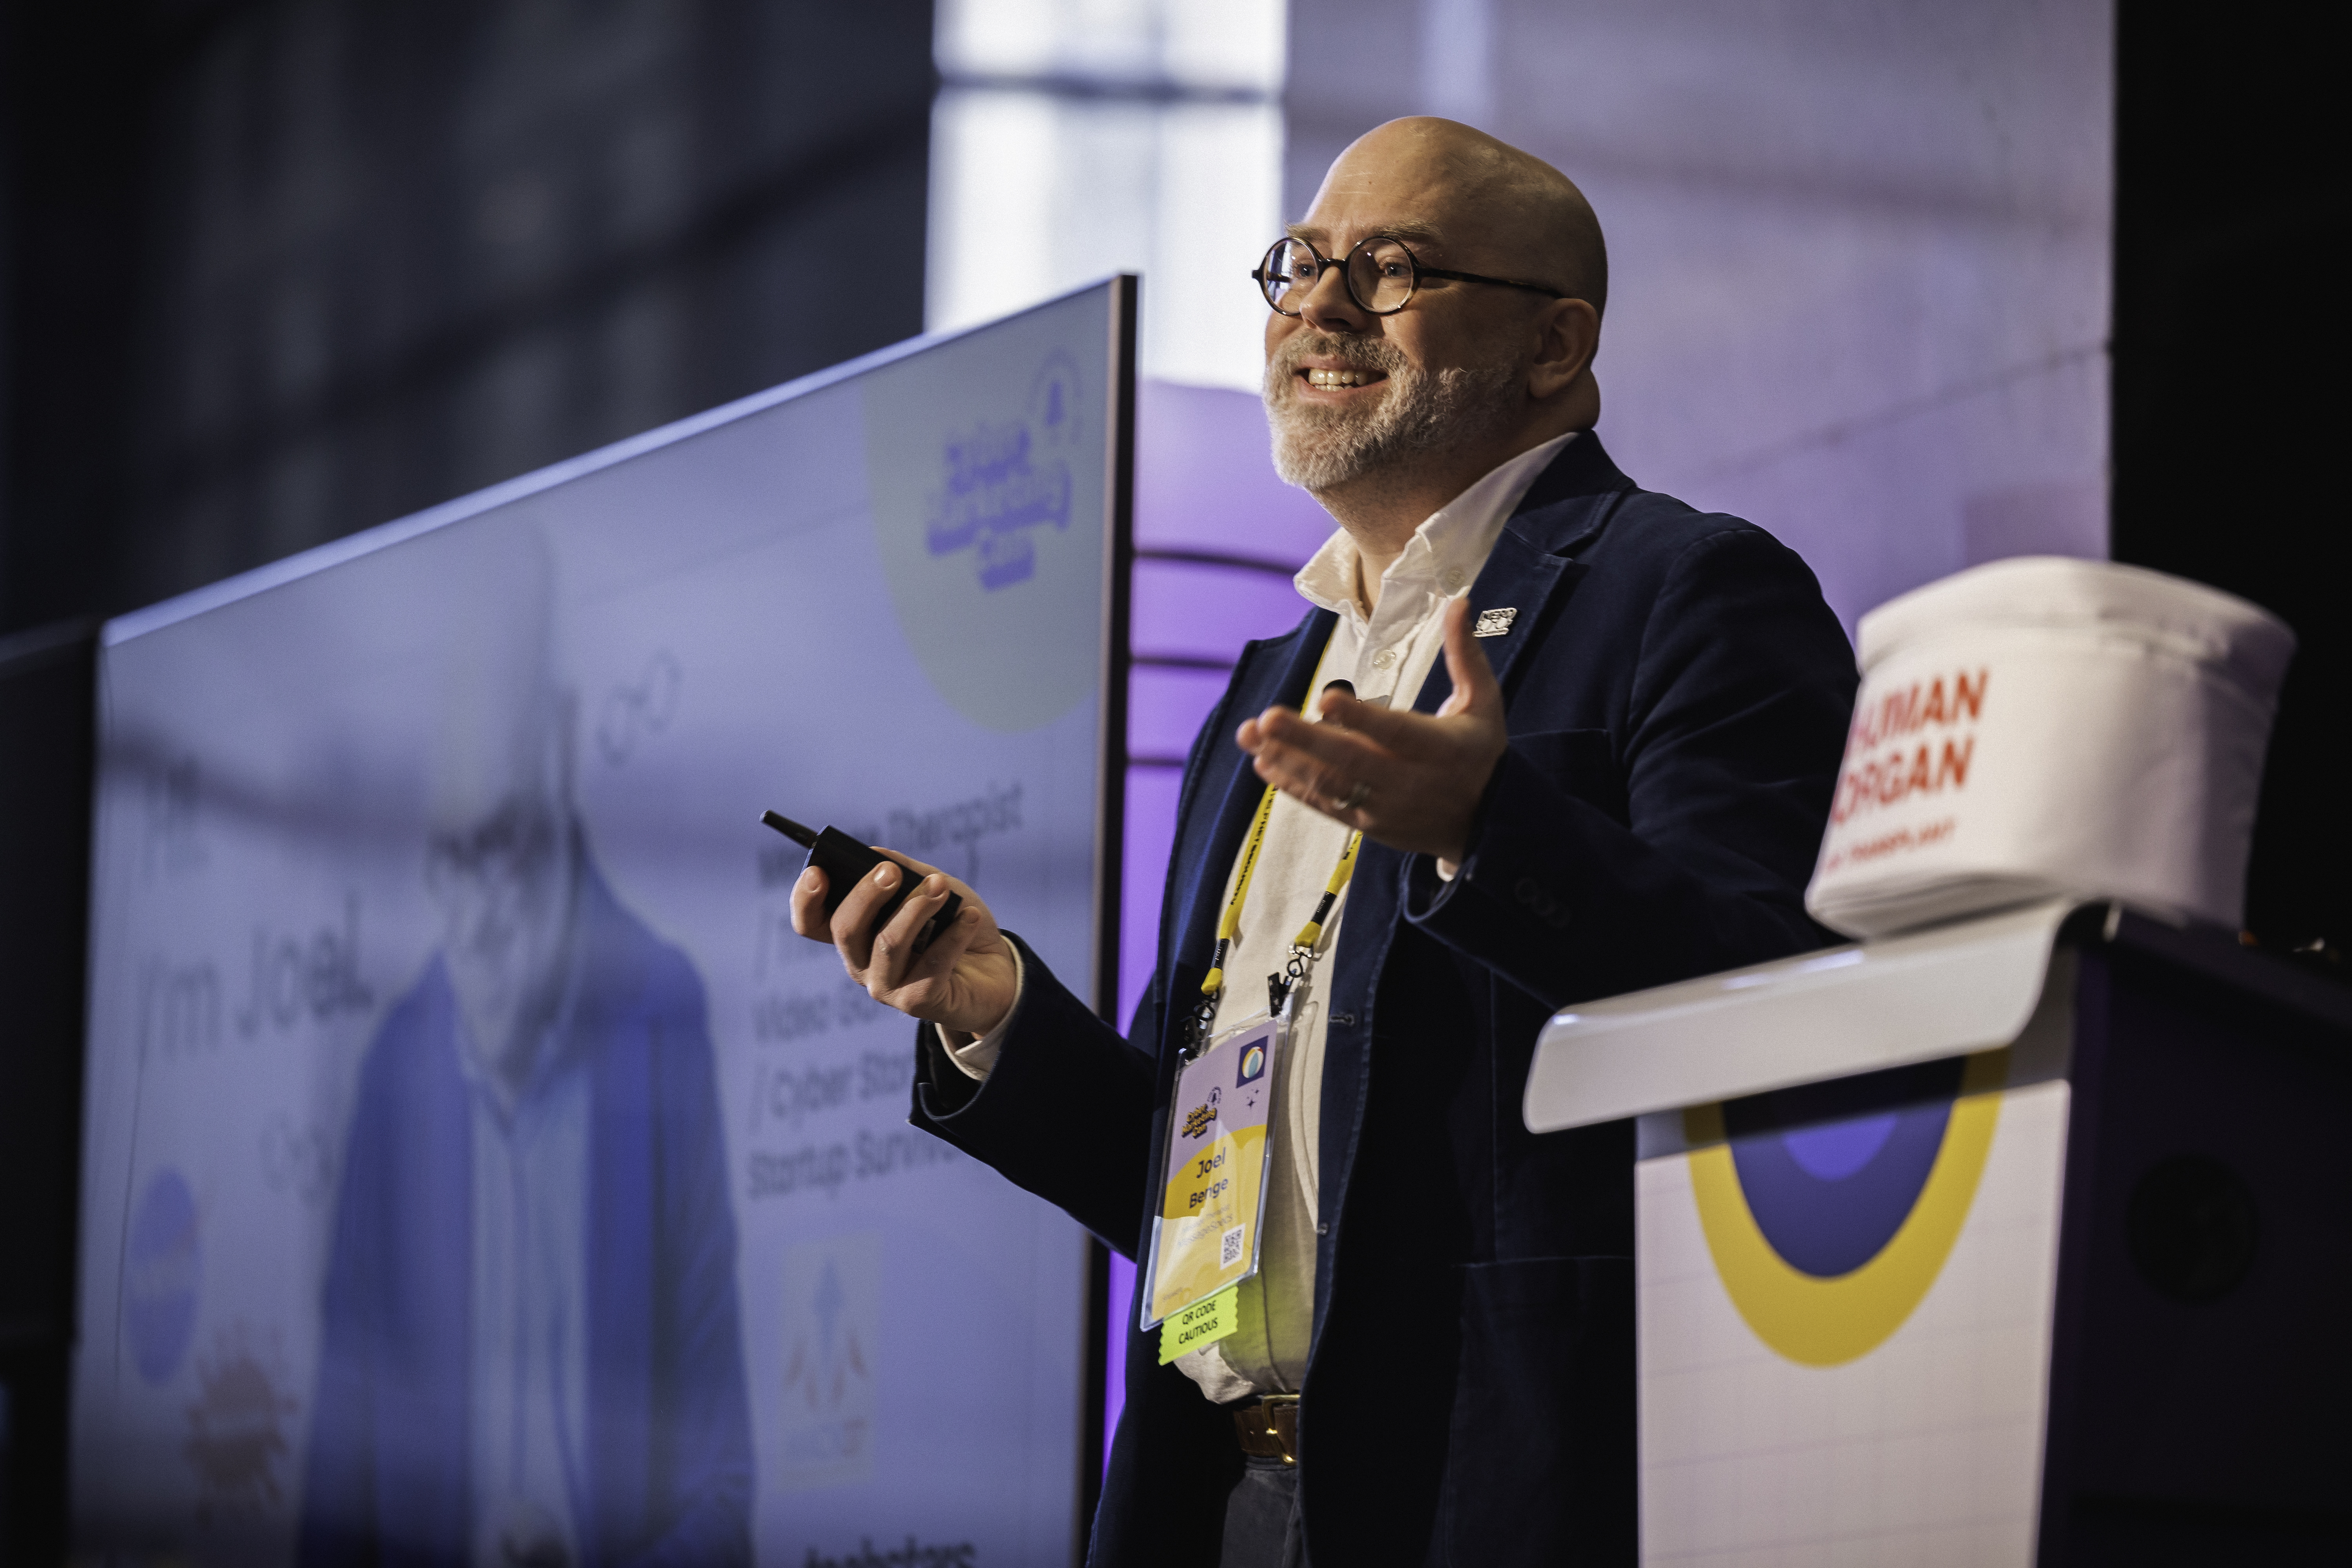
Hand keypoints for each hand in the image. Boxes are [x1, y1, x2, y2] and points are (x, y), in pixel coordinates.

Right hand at [790, 851, 1017, 1036]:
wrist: (996, 969)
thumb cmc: (953, 924)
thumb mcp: (930, 887)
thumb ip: (903, 870)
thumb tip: (874, 854)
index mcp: (855, 933)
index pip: (812, 922)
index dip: (806, 899)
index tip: (818, 872)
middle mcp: (861, 964)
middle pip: (845, 930)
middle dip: (867, 894)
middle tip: (892, 871)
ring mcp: (886, 987)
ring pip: (887, 944)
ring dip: (915, 908)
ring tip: (941, 886)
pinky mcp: (917, 1003)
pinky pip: (931, 964)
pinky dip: (953, 934)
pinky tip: (969, 917)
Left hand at [1236, 596, 1508, 862]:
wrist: (1485, 823)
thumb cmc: (1480, 753)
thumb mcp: (1484, 703)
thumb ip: (1466, 655)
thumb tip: (1459, 602)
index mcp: (1439, 748)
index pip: (1395, 732)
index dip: (1360, 717)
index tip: (1326, 697)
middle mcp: (1408, 781)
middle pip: (1351, 761)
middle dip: (1305, 739)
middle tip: (1267, 717)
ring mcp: (1383, 805)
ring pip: (1330, 784)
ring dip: (1287, 759)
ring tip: (1250, 734)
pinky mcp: (1366, 822)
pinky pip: (1324, 804)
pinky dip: (1292, 784)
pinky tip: (1263, 761)